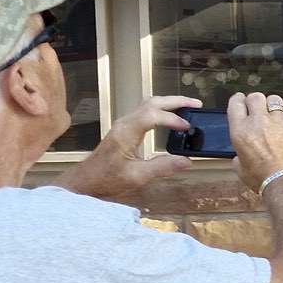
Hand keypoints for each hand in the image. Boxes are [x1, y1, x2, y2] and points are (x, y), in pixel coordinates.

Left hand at [55, 94, 198, 199]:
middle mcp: (125, 124)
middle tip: (196, 105)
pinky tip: (171, 117)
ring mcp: (124, 124)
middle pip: (152, 102)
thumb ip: (162, 167)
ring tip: (188, 107)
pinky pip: (145, 112)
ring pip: (148, 104)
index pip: (153, 115)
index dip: (172, 119)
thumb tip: (185, 161)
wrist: (86, 181)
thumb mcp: (137, 177)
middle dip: (176, 101)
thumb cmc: (107, 180)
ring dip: (169, 103)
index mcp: (126, 132)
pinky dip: (161, 110)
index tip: (187, 128)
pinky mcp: (125, 129)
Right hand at [229, 91, 282, 192]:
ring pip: (274, 100)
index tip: (240, 102)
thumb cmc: (262, 178)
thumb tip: (241, 154)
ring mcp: (278, 121)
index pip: (235, 103)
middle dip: (255, 101)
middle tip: (257, 109)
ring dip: (272, 106)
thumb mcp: (241, 168)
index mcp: (240, 130)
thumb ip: (239, 155)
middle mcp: (258, 121)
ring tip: (273, 115)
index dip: (237, 100)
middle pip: (255, 97)